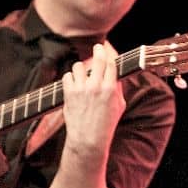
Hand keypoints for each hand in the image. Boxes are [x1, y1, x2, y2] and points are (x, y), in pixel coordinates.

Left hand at [61, 42, 125, 158]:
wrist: (88, 140)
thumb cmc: (106, 125)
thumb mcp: (119, 106)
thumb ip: (116, 89)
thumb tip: (114, 75)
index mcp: (111, 89)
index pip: (111, 63)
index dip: (109, 55)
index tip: (108, 51)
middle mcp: (96, 86)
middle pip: (98, 59)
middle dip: (98, 50)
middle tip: (97, 47)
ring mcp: (81, 89)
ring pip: (79, 66)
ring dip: (82, 69)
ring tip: (83, 76)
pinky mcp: (69, 93)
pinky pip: (68, 76)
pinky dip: (71, 78)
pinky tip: (74, 84)